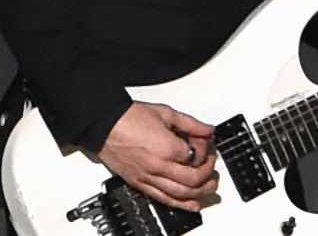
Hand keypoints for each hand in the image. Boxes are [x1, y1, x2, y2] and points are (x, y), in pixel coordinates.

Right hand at [97, 101, 217, 210]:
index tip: (205, 143)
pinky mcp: (139, 184)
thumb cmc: (130, 118)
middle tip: (212, 166)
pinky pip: (163, 199)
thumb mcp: (166, 113)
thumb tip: (208, 130)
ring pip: (180, 194)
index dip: (205, 149)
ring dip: (199, 192)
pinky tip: (191, 205)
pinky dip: (180, 204)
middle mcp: (159, 167)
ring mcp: (148, 178)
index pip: (197, 156)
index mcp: (167, 148)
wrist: (105, 126)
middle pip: (193, 180)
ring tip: (209, 187)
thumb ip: (191, 124)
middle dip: (207, 173)